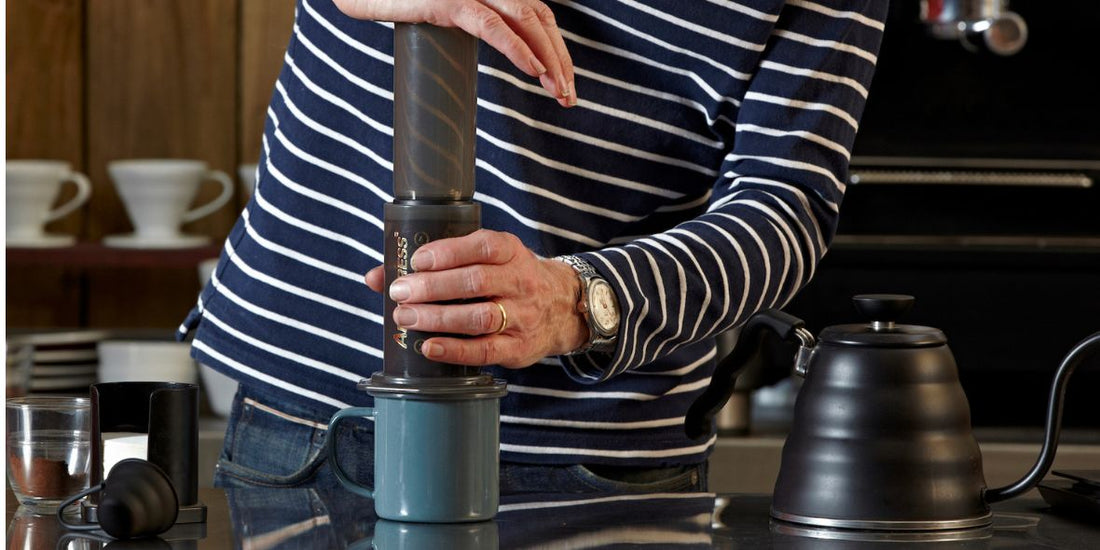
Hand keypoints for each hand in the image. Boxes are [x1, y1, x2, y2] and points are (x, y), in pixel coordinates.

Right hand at [333, 0, 575, 106]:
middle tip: (569, 97)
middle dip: (560, 59)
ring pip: (525, 20)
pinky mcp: (447, 0)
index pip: (536, 15)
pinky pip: (491, 25)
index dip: (556, 48)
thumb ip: (468, 23)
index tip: (564, 83)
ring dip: (549, 59)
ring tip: (558, 92)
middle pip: (538, 18)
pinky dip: (517, 48)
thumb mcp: (438, 12)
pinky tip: (533, 70)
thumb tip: (490, 52)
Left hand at [364, 230, 587, 367]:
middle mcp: (521, 282)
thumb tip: (376, 276)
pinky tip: (428, 347)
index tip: (416, 260)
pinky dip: (454, 350)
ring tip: (405, 317)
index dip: (448, 253)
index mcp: (511, 251)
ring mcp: (522, 317)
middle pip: (476, 282)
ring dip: (437, 319)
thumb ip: (438, 263)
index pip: (483, 247)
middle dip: (432, 287)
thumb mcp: (487, 259)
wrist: (561, 307)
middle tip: (399, 292)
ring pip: (479, 317)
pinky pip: (485, 351)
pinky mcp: (519, 348)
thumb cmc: (508, 279)